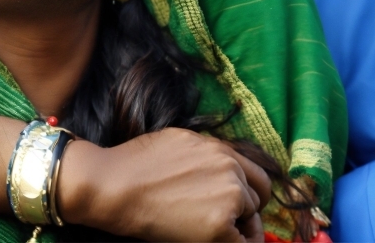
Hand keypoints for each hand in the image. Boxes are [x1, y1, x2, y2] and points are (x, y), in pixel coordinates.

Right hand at [57, 128, 270, 241]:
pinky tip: (211, 241)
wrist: (118, 184)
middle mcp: (230, 168)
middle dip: (247, 212)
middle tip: (230, 225)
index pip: (256, 175)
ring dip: (237, 228)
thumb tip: (220, 170)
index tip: (243, 207)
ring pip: (250, 220)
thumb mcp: (180, 142)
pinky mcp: (219, 226)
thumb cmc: (138, 163)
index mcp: (220, 149)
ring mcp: (228, 196)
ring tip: (209, 232)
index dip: (251, 193)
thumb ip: (208, 154)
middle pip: (257, 197)